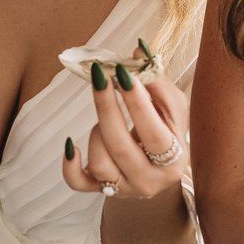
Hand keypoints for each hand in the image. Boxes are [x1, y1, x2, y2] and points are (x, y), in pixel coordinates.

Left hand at [62, 59, 191, 200]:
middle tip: (100, 76)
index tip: (123, 73)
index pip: (155, 134)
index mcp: (174, 160)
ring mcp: (124, 189)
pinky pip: (77, 182)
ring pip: (99, 162)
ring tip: (106, 118)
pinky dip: (69, 164)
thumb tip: (139, 51)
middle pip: (121, 147)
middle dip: (107, 107)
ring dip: (96, 132)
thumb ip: (157, 81)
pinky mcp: (100, 192)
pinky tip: (70, 144)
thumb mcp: (171, 109)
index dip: (138, 104)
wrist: (157, 170)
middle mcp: (150, 181)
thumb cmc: (166, 132)